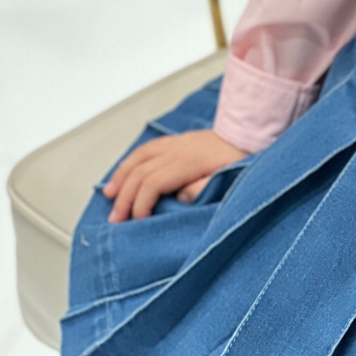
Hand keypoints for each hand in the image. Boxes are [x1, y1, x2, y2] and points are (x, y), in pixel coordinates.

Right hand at [103, 129, 248, 221]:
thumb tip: (180, 197)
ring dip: (121, 176)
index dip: (140, 203)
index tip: (137, 220)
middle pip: (139, 172)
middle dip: (124, 196)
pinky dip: (130, 161)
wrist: (247, 134)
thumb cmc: (240, 158)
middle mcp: (176, 149)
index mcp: (187, 161)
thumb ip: (203, 189)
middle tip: (115, 218)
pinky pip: (146, 149)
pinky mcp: (176, 141)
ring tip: (108, 195)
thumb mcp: (228, 178)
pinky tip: (123, 172)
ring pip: (138, 157)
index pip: (152, 183)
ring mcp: (174, 143)